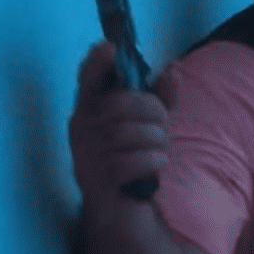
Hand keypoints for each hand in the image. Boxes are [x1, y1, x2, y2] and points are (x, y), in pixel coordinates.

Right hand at [69, 41, 171, 207]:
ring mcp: (85, 153)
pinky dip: (155, 160)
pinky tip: (157, 164)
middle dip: (153, 110)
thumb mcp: (147, 124)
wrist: (118, 206)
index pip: (86, 79)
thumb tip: (172, 70)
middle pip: (121, 103)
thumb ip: (160, 97)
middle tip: (164, 123)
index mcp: (89, 109)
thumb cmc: (131, 155)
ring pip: (131, 132)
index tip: (111, 48)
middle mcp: (80, 128)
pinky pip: (135, 160)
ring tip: (161, 148)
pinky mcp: (97, 178)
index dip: (96, 62)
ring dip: (158, 139)